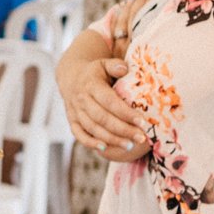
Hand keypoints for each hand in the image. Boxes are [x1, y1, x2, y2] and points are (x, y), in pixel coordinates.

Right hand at [59, 34, 146, 155]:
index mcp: (91, 85)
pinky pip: (79, 134)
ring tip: (129, 146)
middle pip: (102, 118)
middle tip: (141, 138)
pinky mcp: (72, 121)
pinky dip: (90, 143)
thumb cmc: (95, 72)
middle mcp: (81, 99)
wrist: (71, 77)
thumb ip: (115, 65)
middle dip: (122, 130)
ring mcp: (75, 112)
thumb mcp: (103, 64)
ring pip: (93, 128)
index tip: (142, 122)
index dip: (125, 113)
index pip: (109, 101)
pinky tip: (105, 149)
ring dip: (111, 139)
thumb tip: (124, 69)